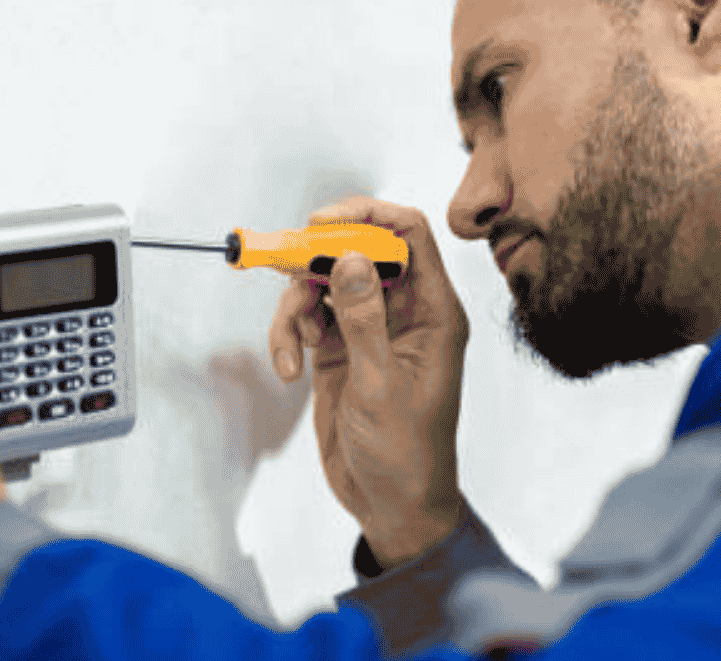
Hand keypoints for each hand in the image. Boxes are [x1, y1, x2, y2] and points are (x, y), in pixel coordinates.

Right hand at [268, 197, 470, 568]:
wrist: (390, 504)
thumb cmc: (407, 454)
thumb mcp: (381, 386)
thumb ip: (364, 320)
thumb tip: (350, 260)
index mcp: (433, 312)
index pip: (409, 235)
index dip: (368, 216)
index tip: (323, 223)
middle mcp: (402, 312)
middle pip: (357, 251)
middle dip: (318, 259)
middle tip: (288, 268)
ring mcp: (368, 329)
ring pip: (324, 284)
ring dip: (297, 307)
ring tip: (294, 347)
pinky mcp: (339, 350)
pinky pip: (307, 319)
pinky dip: (289, 335)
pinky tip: (291, 367)